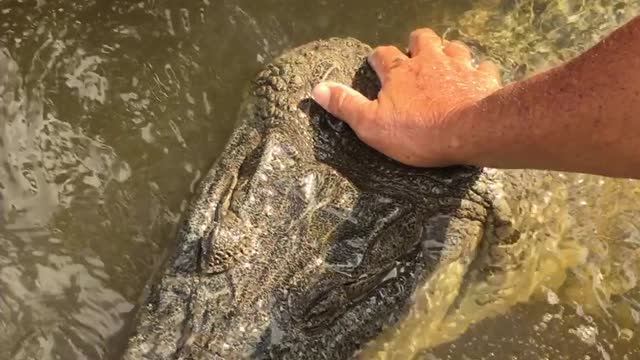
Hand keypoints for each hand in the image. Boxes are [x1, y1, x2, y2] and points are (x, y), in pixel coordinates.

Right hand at [311, 28, 501, 166]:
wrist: (469, 132)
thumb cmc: (417, 132)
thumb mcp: (371, 125)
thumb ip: (345, 105)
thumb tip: (317, 88)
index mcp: (399, 72)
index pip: (382, 55)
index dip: (377, 59)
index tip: (375, 64)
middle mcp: (429, 61)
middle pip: (421, 39)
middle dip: (416, 44)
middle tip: (415, 56)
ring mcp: (459, 66)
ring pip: (454, 46)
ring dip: (448, 53)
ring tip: (446, 64)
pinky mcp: (482, 78)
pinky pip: (482, 67)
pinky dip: (478, 72)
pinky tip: (477, 79)